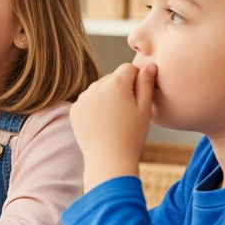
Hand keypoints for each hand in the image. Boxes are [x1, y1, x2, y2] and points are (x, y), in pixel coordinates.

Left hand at [70, 62, 156, 191]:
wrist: (108, 158)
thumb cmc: (131, 134)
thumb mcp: (145, 108)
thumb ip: (146, 83)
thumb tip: (150, 65)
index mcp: (116, 82)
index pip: (128, 68)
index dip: (136, 81)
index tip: (138, 98)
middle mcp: (96, 86)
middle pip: (112, 78)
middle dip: (120, 89)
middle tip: (126, 112)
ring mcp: (83, 97)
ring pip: (99, 90)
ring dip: (107, 98)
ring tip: (114, 119)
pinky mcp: (74, 109)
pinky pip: (88, 102)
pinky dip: (94, 109)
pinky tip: (102, 123)